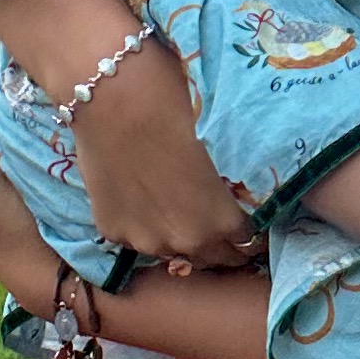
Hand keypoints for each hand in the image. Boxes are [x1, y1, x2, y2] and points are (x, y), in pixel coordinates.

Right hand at [68, 38, 264, 269]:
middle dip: (217, 243)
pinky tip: (137, 196)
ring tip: (171, 208)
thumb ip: (221, 191)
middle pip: (211, 258)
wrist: (115, 100)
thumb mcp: (217, 152)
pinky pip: (134, 237)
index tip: (244, 223)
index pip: (246, 245)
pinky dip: (139, 223)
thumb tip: (224, 197)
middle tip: (212, 221)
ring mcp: (145, 241)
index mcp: (222, 221)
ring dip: (175, 237)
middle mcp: (186, 242)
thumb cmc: (176, 108)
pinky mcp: (112, 230)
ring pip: (170, 252)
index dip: (247, 234)